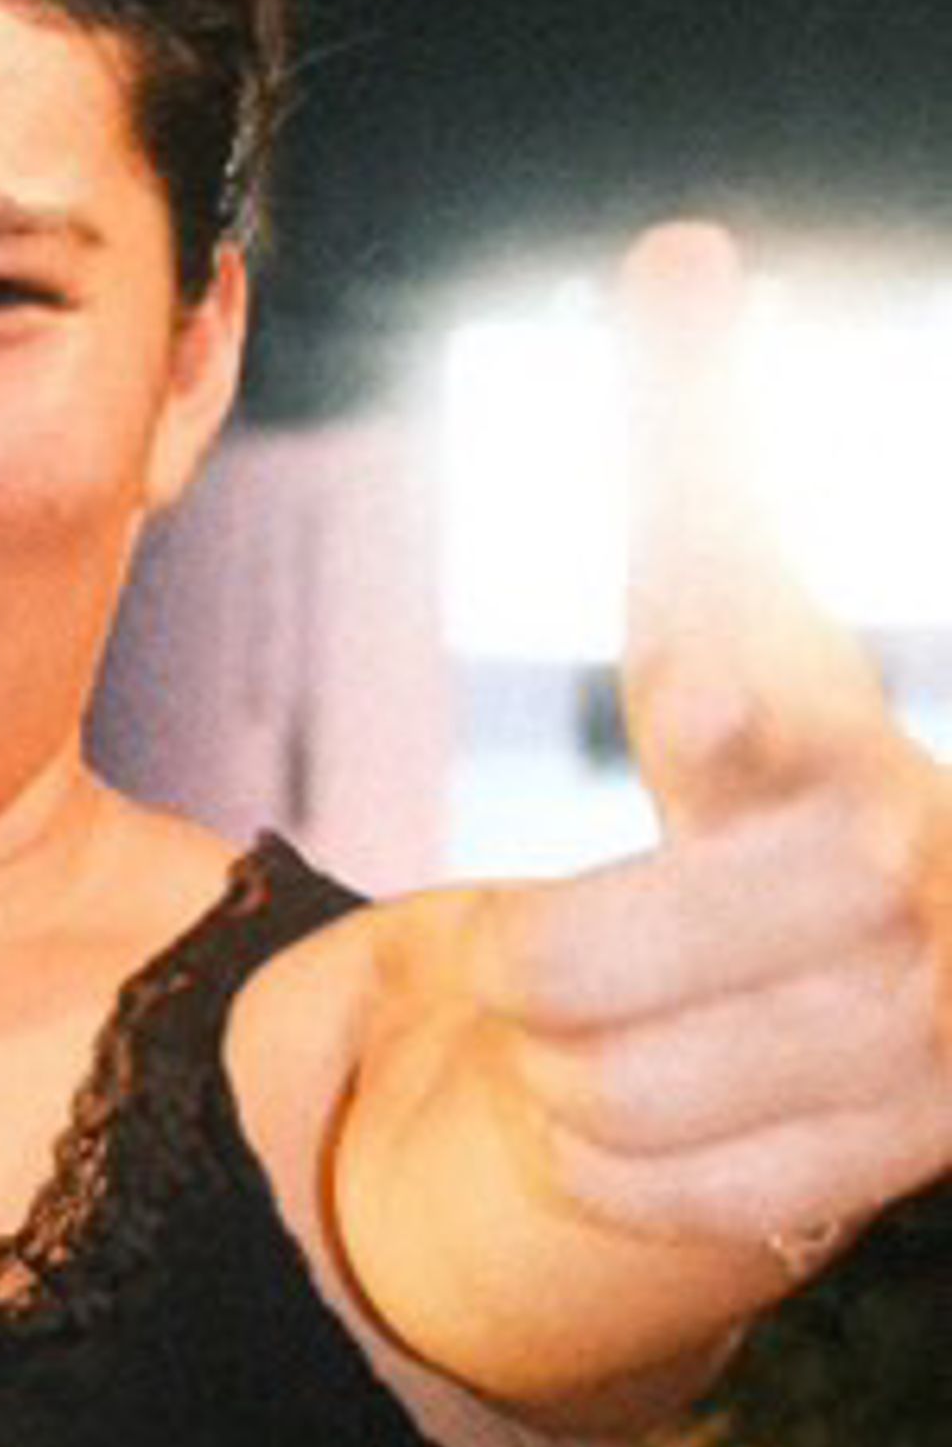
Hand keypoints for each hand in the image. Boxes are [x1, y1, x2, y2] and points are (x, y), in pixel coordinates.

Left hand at [478, 220, 951, 1269]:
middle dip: (538, 972)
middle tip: (534, 963)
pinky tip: (651, 1114)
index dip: (726, 697)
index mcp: (844, 743)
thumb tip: (682, 254)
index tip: (696, 680)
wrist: (890, 968)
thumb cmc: (762, 764)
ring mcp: (922, 1036)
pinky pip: (673, 1192)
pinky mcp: (898, 1164)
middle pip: (596, 966)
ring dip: (570, 1079)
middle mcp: (904, 885)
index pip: (767, 712)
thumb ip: (696, 444)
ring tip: (604, 1036)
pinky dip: (621, 1167)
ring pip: (618, 1097)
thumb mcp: (713, 609)